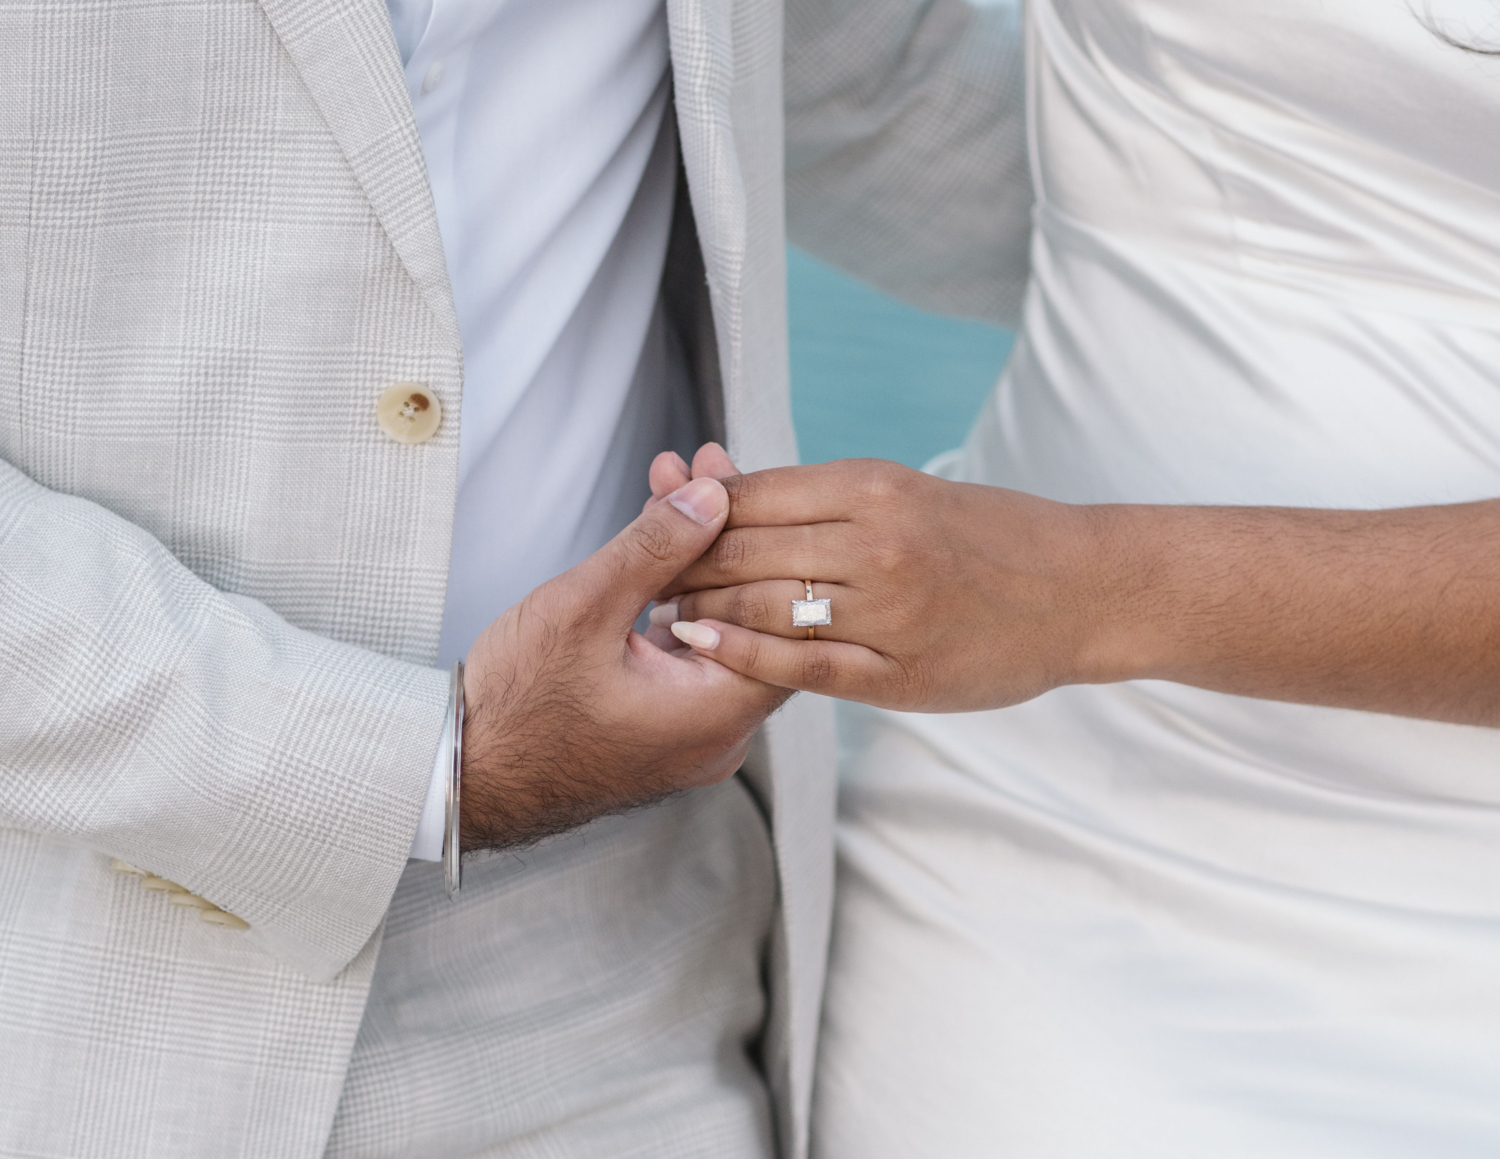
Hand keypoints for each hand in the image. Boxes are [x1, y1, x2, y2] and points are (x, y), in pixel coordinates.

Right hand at [459, 471, 790, 850]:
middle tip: (698, 471)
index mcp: (716, 714)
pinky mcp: (667, 728)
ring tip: (671, 490)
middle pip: (751, 618)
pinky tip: (657, 549)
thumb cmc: (516, 707)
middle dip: (722, 536)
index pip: (781, 616)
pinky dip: (677, 602)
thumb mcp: (583, 607)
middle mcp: (720, 734)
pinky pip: (690, 654)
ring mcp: (695, 734)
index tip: (725, 477)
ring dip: (695, 564)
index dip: (759, 538)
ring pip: (719, 631)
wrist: (465, 774)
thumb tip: (711, 495)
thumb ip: (655, 547)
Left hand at [654, 459, 1121, 712]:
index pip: (753, 495)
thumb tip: (737, 495)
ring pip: (761, 605)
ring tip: (662, 614)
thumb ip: (828, 499)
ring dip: (700, 609)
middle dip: (682, 563)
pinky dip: (741, 655)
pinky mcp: (897, 673)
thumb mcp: (910, 493)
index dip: (694, 513)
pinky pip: (800, 665)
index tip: (661, 525)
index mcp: (875, 487)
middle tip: (644, 577)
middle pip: (744, 549)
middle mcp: (876, 542)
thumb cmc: (993, 537)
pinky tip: (703, 647)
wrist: (1082, 590)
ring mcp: (887, 610)